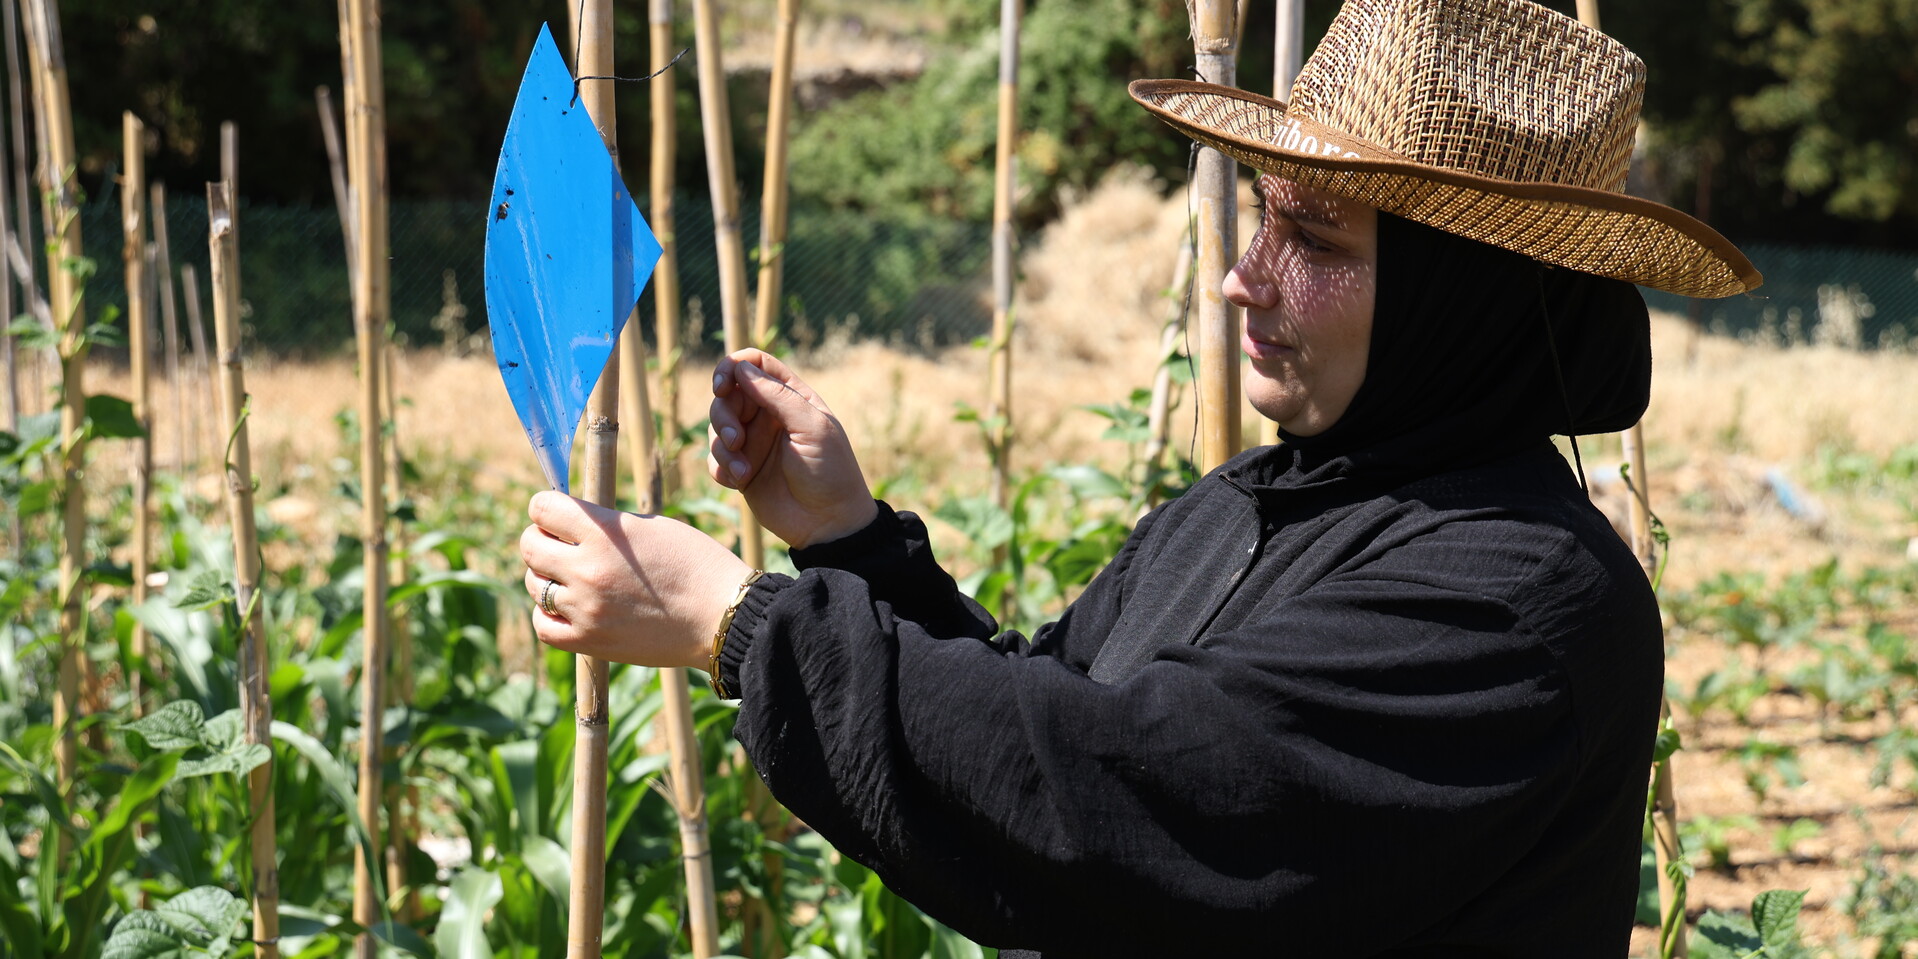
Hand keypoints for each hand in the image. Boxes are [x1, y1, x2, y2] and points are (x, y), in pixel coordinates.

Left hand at [519, 491, 750, 668]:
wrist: (724, 615)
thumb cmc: (696, 564)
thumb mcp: (651, 526)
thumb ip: (606, 523)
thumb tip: (569, 523)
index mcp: (605, 532)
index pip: (542, 507)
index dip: (546, 507)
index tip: (556, 514)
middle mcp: (588, 568)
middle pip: (529, 545)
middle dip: (543, 539)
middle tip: (562, 545)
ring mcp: (585, 608)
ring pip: (534, 584)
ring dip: (548, 577)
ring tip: (575, 578)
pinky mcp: (590, 641)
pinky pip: (543, 626)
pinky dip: (549, 615)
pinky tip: (569, 608)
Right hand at [709, 349, 878, 548]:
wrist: (828, 524)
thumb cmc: (830, 471)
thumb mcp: (812, 428)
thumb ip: (777, 395)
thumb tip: (741, 367)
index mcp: (791, 397)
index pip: (755, 364)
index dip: (733, 367)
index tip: (722, 385)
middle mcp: (769, 415)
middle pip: (728, 395)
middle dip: (724, 415)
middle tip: (736, 439)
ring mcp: (753, 442)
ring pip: (716, 426)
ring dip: (722, 446)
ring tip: (743, 470)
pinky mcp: (741, 469)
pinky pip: (715, 458)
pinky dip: (721, 467)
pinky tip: (740, 482)